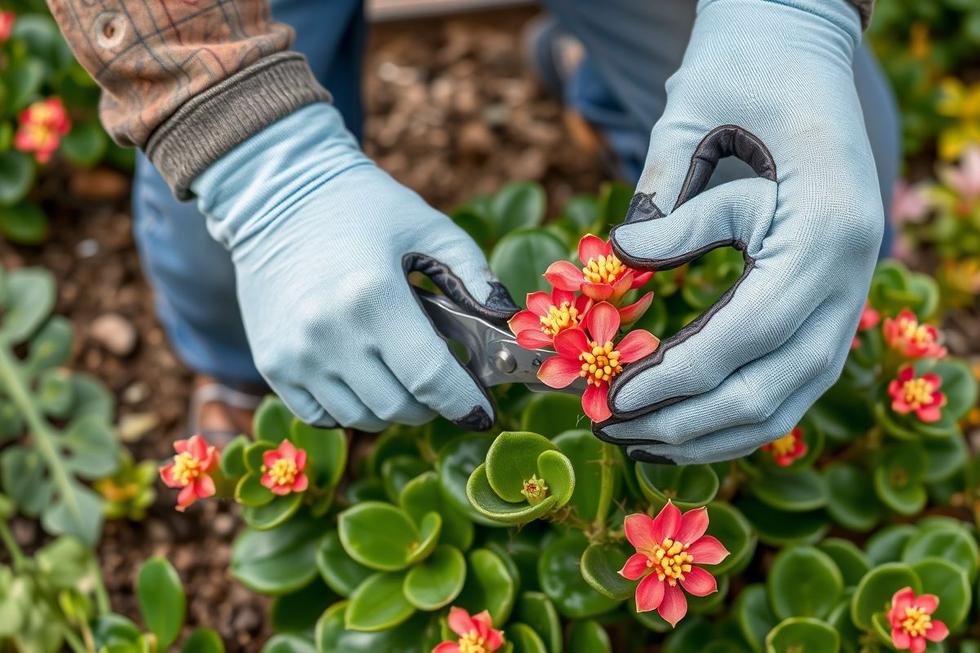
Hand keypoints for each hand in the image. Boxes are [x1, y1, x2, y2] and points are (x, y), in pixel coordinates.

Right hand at [192, 104, 516, 430]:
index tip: (481, 413)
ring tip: (402, 374)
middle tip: (443, 383)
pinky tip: (364, 377)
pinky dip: (351, 408)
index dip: (464, 403)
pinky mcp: (273, 363)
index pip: (431, 379)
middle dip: (431, 404)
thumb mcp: (429, 226)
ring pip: (361, 418)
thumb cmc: (362, 207)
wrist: (276, 195)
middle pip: (398, 408)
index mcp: (374, 297)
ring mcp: (296, 354)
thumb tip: (503, 318)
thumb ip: (475, 273)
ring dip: (392, 408)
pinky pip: (322, 415)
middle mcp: (330, 334)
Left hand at [594, 0, 883, 463]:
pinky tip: (687, 422)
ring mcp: (847, 284)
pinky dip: (740, 407)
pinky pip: (791, 373)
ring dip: (715, 431)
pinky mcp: (826, 292)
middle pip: (776, 384)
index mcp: (825, 227)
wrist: (796, 42)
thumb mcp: (696, 126)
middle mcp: (852, 268)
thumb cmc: (741, 69)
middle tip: (615, 434)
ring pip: (791, 393)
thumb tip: (625, 265)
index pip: (747, 332)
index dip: (678, 377)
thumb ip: (670, 210)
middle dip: (691, 422)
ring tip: (642, 444)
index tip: (614, 399)